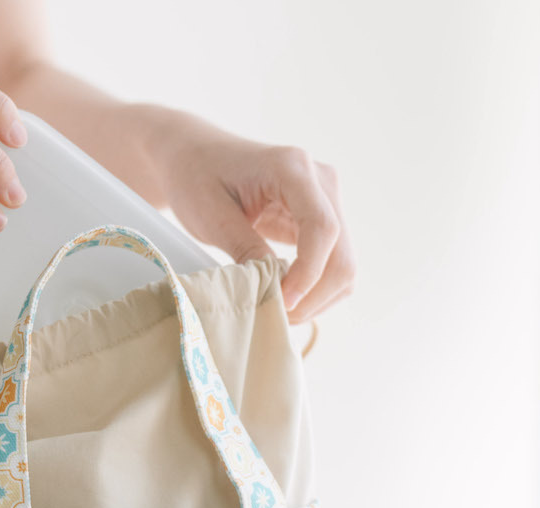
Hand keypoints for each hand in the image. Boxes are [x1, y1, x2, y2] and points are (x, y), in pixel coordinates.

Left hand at [151, 113, 354, 323]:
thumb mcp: (212, 216)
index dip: (308, 274)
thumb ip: (245, 249)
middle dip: (314, 295)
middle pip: (342, 253)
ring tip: (278, 310)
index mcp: (293, 168)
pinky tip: (285, 296)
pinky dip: (315, 289)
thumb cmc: (197, 178)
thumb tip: (274, 289)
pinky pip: (332, 263)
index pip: (323, 228)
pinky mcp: (320, 219)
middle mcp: (321, 181)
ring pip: (344, 264)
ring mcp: (326, 200)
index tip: (281, 302)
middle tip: (277, 317)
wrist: (196, 158)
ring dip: (318, 298)